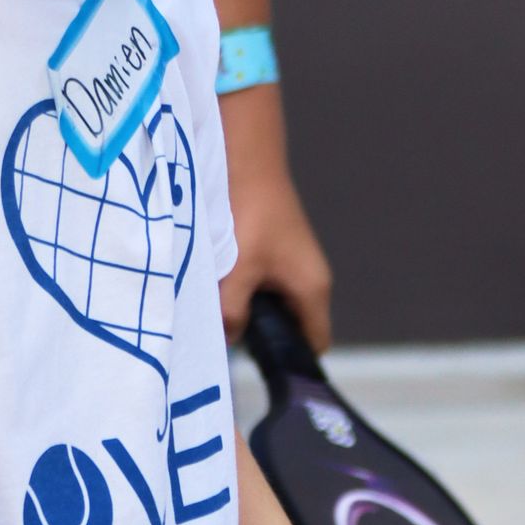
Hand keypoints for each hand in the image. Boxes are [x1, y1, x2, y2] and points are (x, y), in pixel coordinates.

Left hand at [218, 85, 332, 349]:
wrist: (241, 153)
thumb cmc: (246, 213)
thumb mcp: (235, 270)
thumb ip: (230, 313)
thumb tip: (226, 340)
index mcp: (312, 288)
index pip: (314, 344)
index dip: (291, 362)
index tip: (259, 371)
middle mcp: (308, 276)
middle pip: (288, 325)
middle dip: (258, 336)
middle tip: (223, 340)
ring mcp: (290, 259)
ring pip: (268, 301)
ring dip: (242, 306)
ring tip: (212, 309)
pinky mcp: (270, 244)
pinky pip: (257, 278)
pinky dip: (236, 284)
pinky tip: (210, 281)